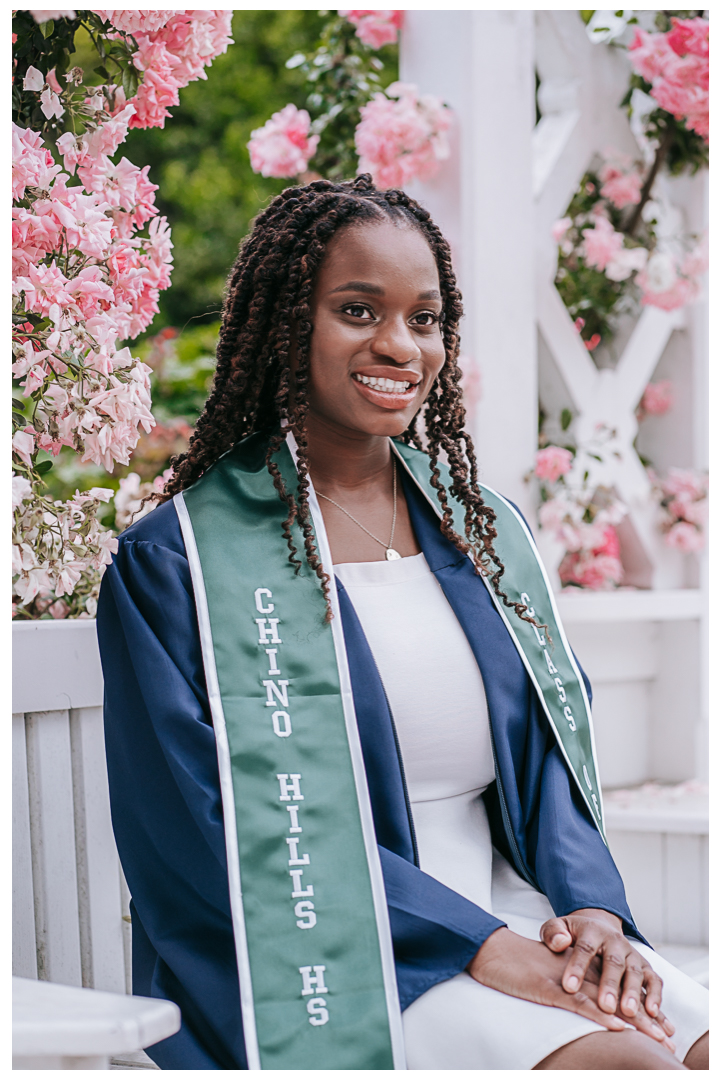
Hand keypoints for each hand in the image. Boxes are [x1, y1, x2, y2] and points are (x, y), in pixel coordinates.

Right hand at [467, 927, 674, 1051]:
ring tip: (656, 1036)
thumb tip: (577, 999)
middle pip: (617, 996)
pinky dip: (600, 1015)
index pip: (613, 989)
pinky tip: (618, 1025)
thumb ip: (562, 982)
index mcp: (576, 969)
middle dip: (644, 1017)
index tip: (658, 1026)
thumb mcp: (542, 974)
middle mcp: (575, 973)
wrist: (488, 950)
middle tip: (667, 1036)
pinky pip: (579, 1003)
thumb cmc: (512, 964)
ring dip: (633, 1020)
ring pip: (604, 1001)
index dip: (637, 1007)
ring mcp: (563, 980)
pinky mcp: (548, 988)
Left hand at [540, 909, 672, 1037]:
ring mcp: (632, 954)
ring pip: (636, 972)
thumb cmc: (572, 935)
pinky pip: (655, 980)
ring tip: (628, 1012)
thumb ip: (553, 933)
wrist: (598, 929)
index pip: (585, 948)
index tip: (568, 988)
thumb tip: (559, 942)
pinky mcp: (645, 967)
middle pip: (614, 962)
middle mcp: (615, 942)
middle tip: (605, 1005)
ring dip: (634, 993)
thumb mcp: (557, 928)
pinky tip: (653, 1013)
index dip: (577, 967)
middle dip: (610, 985)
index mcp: (592, 931)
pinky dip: (656, 996)